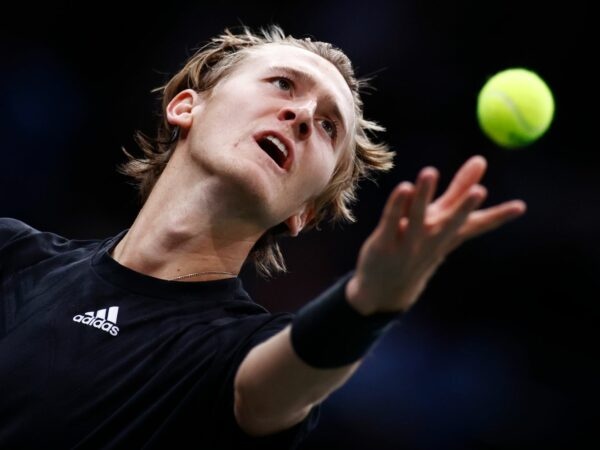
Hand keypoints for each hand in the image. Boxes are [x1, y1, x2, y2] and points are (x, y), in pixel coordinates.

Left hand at [346, 155, 525, 314]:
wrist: (385, 288)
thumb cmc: (418, 246)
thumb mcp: (440, 220)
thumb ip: (458, 191)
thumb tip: (481, 160)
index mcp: (448, 233)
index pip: (476, 225)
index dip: (498, 216)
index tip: (521, 207)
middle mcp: (431, 237)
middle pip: (450, 221)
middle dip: (464, 206)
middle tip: (481, 191)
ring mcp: (408, 241)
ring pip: (418, 216)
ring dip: (424, 194)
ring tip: (430, 171)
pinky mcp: (384, 241)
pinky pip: (391, 219)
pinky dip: (397, 204)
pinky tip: (404, 187)